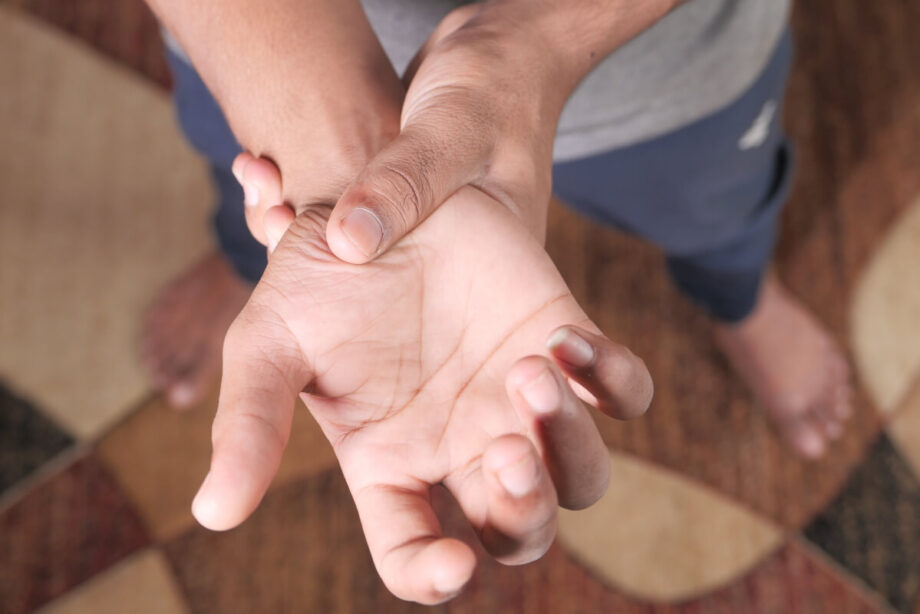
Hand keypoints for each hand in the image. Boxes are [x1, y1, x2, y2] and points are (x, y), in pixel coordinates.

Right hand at [193, 159, 652, 603]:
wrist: (379, 195)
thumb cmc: (319, 273)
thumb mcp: (270, 340)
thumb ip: (249, 423)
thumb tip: (211, 515)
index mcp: (391, 460)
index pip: (413, 552)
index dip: (433, 577)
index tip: (452, 564)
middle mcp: (462, 443)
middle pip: (517, 532)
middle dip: (523, 511)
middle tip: (502, 447)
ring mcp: (517, 397)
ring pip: (581, 475)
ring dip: (570, 448)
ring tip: (530, 371)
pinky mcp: (562, 340)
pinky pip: (622, 392)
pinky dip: (613, 381)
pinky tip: (567, 340)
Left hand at [237, 4, 568, 260]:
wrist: (507, 46)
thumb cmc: (499, 85)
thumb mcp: (455, 132)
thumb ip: (406, 184)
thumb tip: (347, 244)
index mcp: (482, 264)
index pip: (398, 301)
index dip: (329, 283)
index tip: (278, 234)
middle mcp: (451, 258)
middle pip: (363, 279)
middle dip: (300, 244)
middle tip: (262, 205)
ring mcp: (424, 228)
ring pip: (350, 243)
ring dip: (298, 211)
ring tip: (256, 175)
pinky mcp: (404, 203)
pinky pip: (350, 210)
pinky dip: (312, 189)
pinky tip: (273, 165)